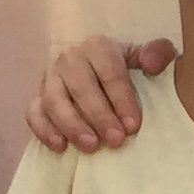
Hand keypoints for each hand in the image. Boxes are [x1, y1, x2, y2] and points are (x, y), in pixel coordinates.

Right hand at [26, 35, 172, 152]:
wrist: (104, 78)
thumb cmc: (130, 71)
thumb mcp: (148, 58)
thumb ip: (159, 53)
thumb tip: (152, 63)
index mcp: (98, 47)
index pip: (109, 72)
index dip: (122, 99)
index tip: (133, 126)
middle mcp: (70, 58)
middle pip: (81, 87)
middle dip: (99, 116)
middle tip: (116, 141)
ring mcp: (50, 78)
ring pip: (54, 100)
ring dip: (72, 125)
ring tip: (91, 146)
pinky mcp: (38, 99)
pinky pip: (34, 113)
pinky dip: (44, 130)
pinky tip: (60, 146)